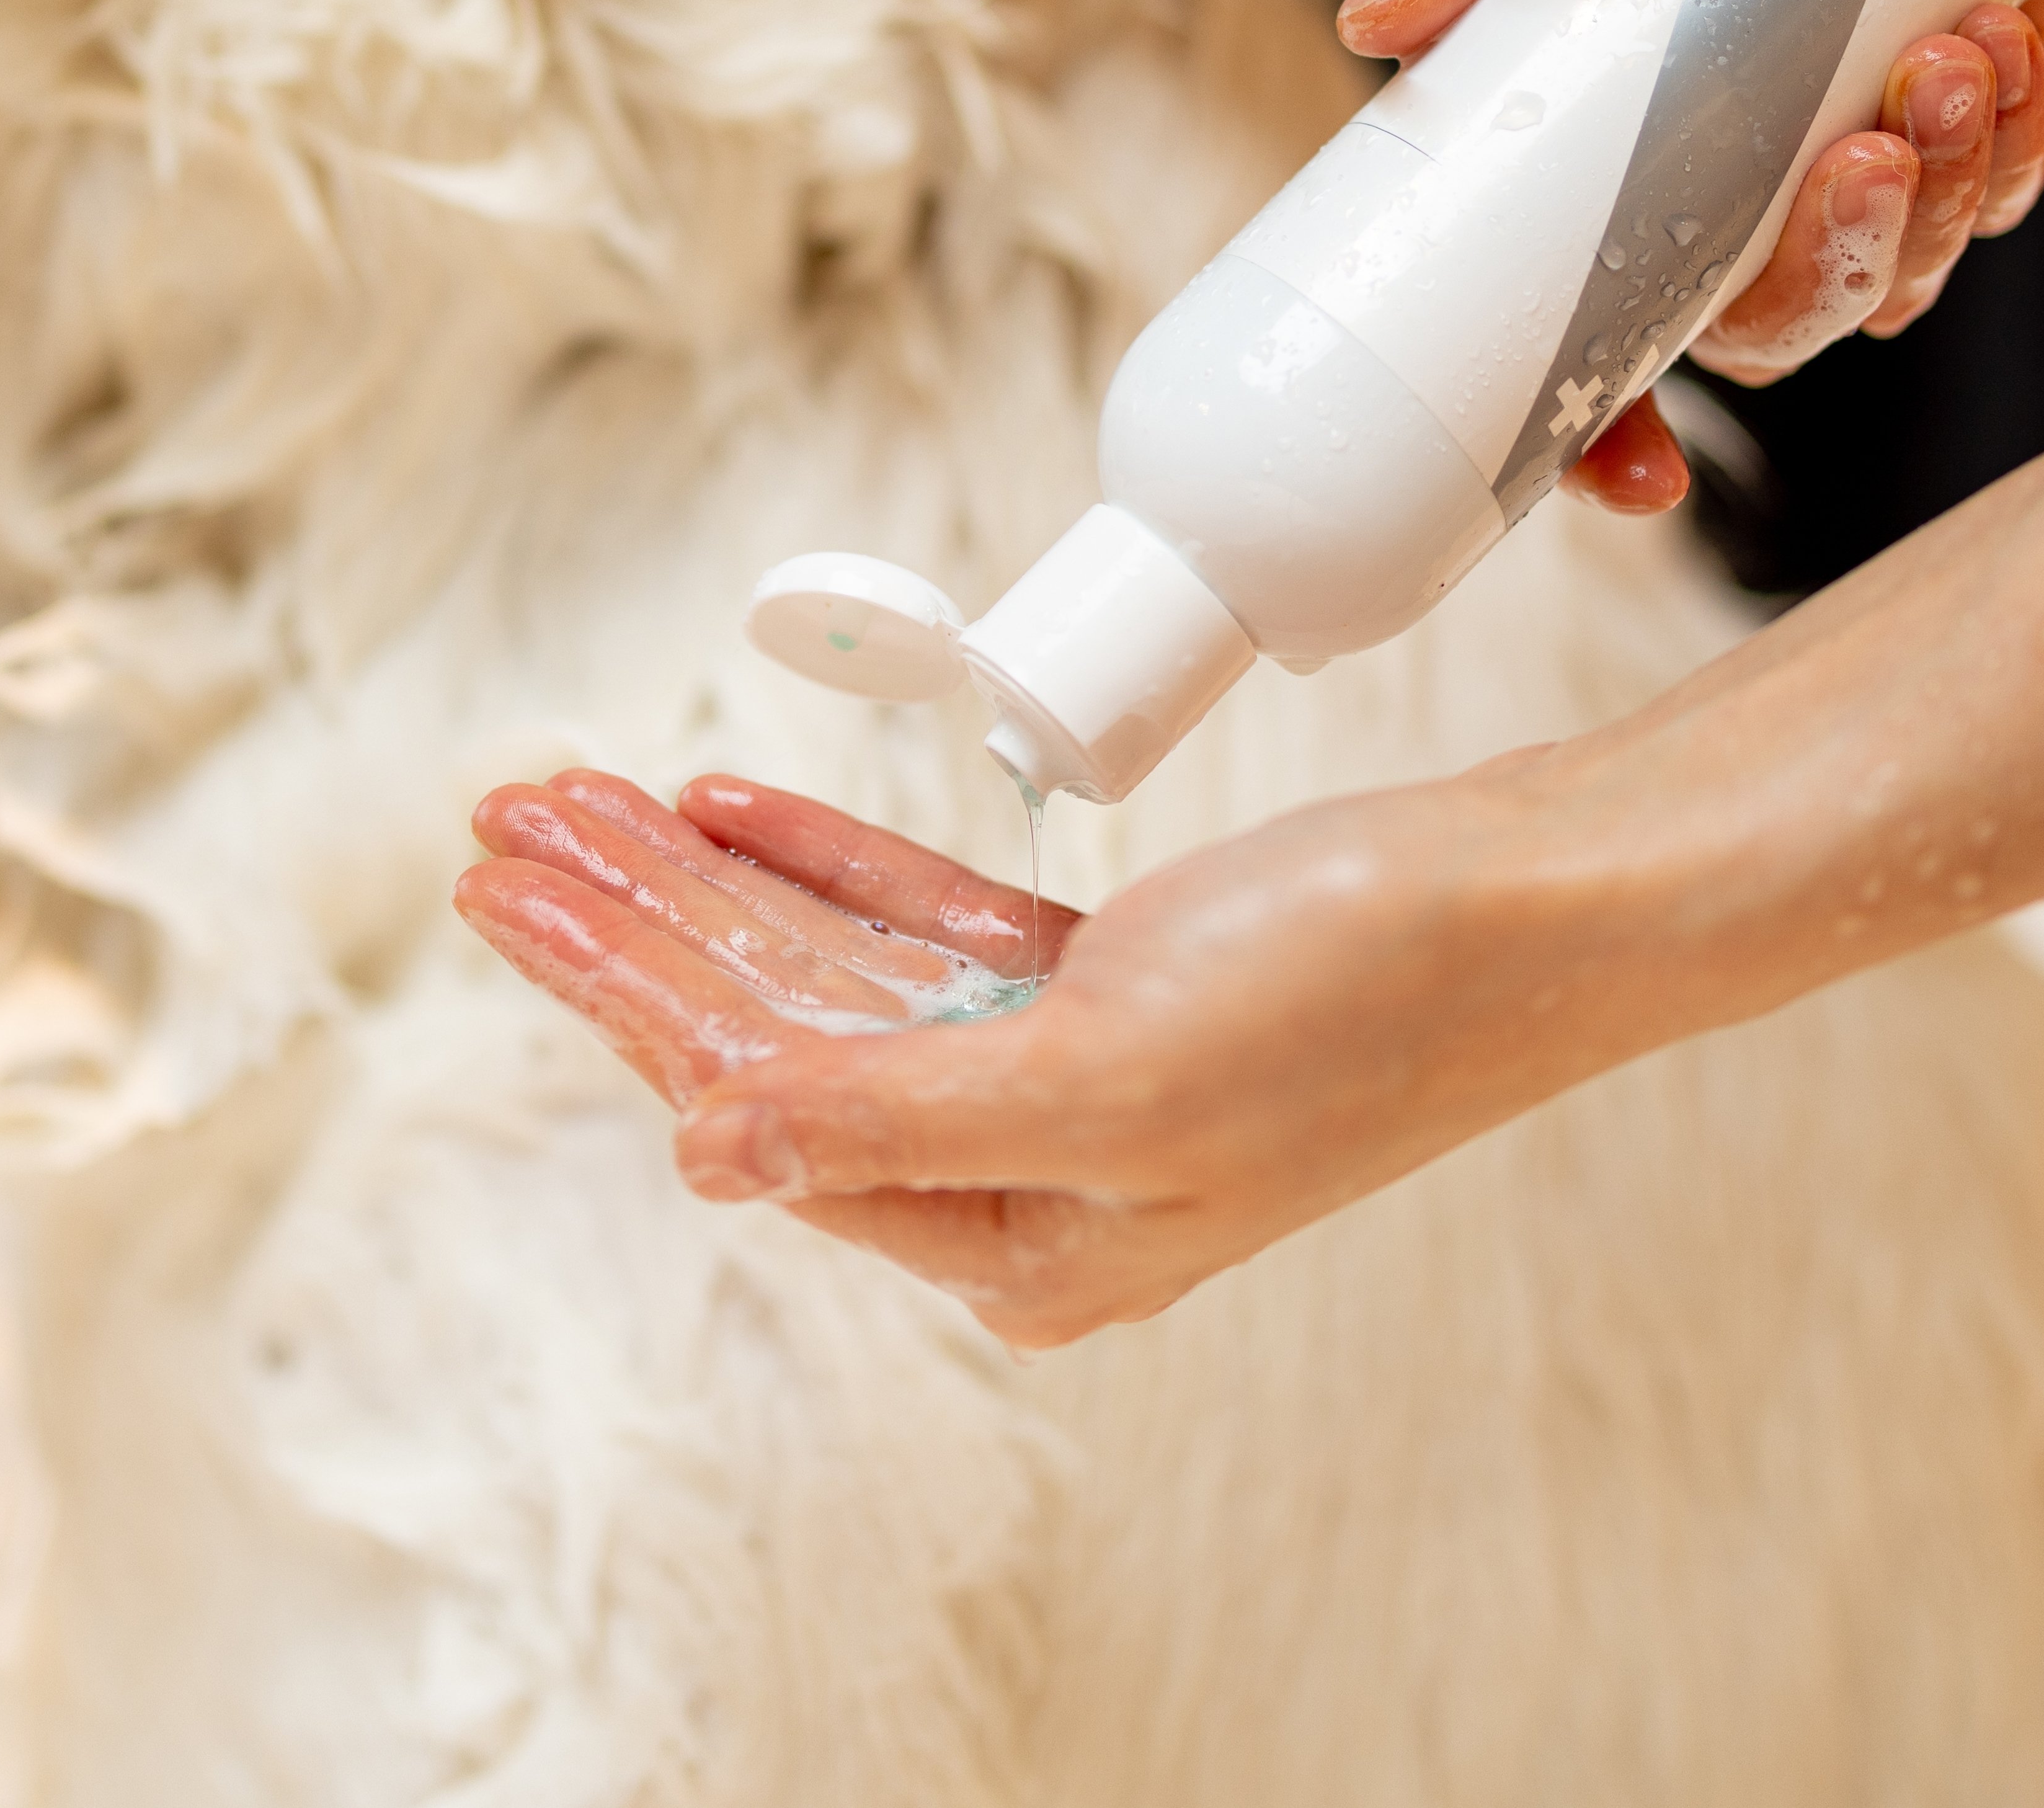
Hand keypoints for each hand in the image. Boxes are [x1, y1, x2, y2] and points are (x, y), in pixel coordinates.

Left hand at [454, 763, 1671, 1351]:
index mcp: (1027, 1242)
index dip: (628, 987)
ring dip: (704, 880)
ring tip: (571, 801)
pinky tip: (717, 808)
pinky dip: (820, 861)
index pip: (767, 1102)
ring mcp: (1068, 1069)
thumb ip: (896, 1113)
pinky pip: (921, 924)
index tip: (515, 891)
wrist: (1539, 902)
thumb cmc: (1359, 992)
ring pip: (833, 967)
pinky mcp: (1110, 979)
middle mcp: (1031, 1171)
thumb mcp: (1107, 1072)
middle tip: (504, 823)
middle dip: (635, 922)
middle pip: (778, 1032)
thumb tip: (709, 1155)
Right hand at [1353, 0, 2043, 516]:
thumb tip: (1372, 27)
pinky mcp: (1962, 80)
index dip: (1581, 424)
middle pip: (1746, 319)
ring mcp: (1835, 116)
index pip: (1551, 305)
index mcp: (1576, 93)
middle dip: (1819, 277)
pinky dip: (2014, 145)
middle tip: (1865, 157)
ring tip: (1960, 56)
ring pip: (1880, 270)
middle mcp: (1700, 138)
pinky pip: (1995, 186)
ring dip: (1932, 204)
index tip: (1626, 480)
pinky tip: (2004, 36)